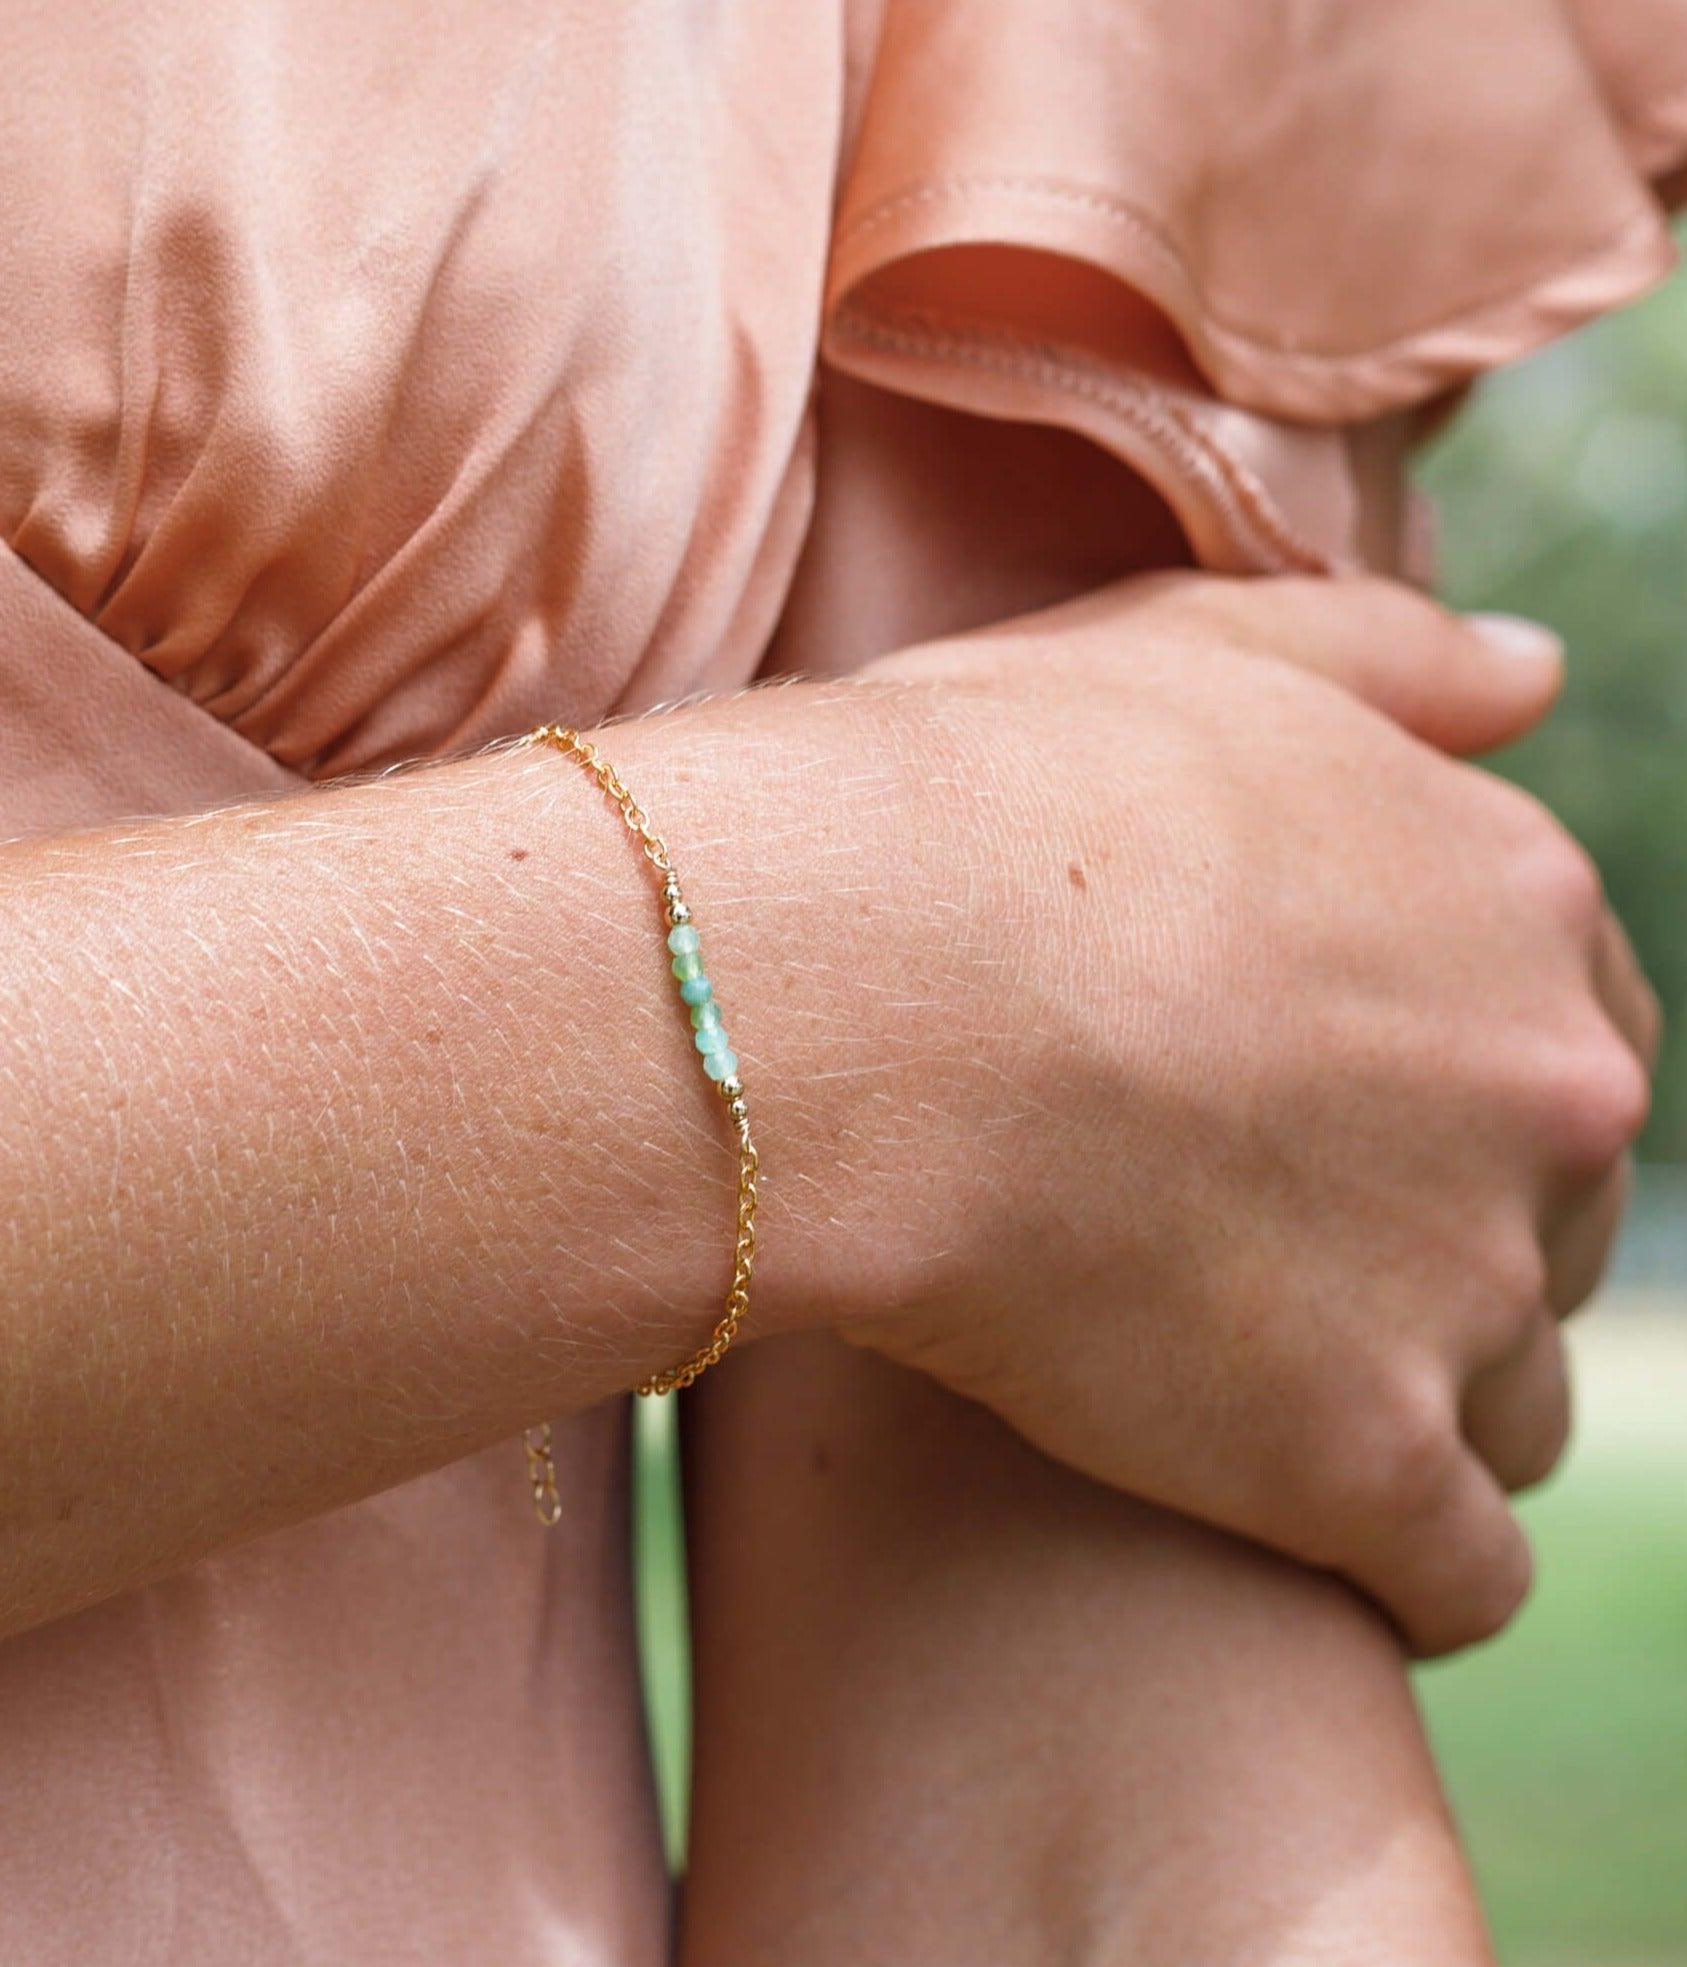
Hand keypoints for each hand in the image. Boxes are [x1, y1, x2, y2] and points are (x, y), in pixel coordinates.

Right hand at [816, 581, 1656, 1654]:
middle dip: (1439, 1236)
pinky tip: (1302, 1530)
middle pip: (1552, 1215)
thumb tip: (1541, 666)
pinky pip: (1459, 1570)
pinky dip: (1396, 1559)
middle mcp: (1544, 1093)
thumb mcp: (1191, 652)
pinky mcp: (1359, 1458)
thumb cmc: (976, 799)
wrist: (854, 982)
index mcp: (1510, 907)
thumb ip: (1390, 658)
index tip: (1311, 1112)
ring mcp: (1465, 1284)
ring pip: (1514, 1395)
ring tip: (1259, 1386)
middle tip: (1256, 1240)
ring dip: (1420, 1401)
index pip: (1561, 1034)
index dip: (1439, 1082)